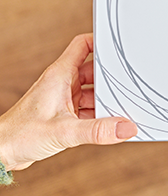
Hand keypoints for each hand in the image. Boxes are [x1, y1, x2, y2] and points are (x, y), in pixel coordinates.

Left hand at [0, 34, 136, 171]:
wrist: (1, 153)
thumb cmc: (19, 135)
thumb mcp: (64, 131)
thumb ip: (97, 130)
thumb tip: (125, 128)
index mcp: (59, 74)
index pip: (84, 45)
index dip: (101, 42)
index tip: (120, 46)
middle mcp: (63, 82)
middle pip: (95, 70)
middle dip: (111, 78)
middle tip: (128, 85)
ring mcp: (64, 97)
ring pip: (94, 90)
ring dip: (106, 99)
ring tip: (120, 107)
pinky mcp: (65, 113)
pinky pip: (89, 107)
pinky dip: (100, 113)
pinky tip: (108, 122)